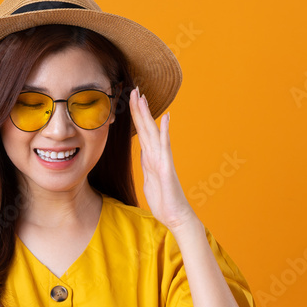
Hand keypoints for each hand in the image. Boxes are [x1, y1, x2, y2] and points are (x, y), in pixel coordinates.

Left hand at [127, 86, 197, 231]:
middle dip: (139, 108)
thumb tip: (143, 152)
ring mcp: (162, 160)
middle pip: (146, 127)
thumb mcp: (149, 179)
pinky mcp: (166, 168)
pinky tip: (165, 118)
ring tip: (143, 97)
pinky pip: (165, 147)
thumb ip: (146, 164)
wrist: (176, 216)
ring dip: (148, 114)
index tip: (131, 100)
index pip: (141, 132)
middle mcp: (157, 154)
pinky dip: (164, 132)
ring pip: (153, 132)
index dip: (136, 116)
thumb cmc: (164, 200)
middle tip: (134, 89)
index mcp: (150, 157)